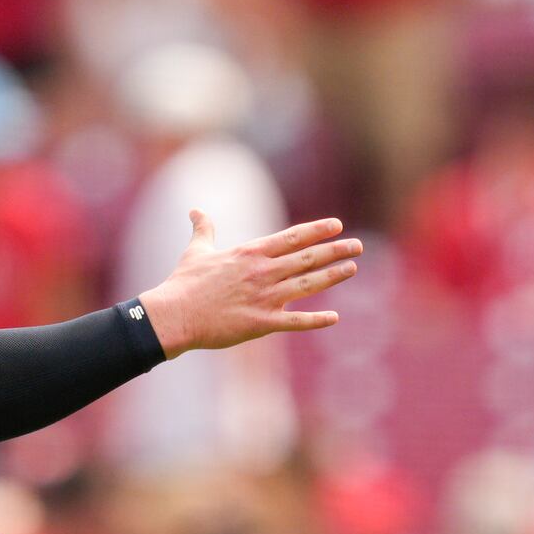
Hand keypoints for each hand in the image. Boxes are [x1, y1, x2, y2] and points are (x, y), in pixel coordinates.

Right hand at [140, 212, 359, 356]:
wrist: (174, 315)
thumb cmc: (184, 283)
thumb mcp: (196, 251)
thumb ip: (203, 229)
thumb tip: (195, 210)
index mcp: (250, 253)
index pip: (292, 238)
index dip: (317, 231)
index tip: (337, 225)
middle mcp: (263, 272)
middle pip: (307, 258)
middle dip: (335, 250)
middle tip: (358, 245)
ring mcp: (264, 297)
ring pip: (307, 284)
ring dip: (333, 276)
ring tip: (353, 268)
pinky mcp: (261, 322)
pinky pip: (295, 321)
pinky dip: (316, 320)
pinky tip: (335, 318)